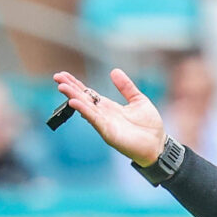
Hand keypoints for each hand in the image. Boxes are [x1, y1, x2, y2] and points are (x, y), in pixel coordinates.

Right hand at [52, 68, 168, 167]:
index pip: (88, 93)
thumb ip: (126, 87)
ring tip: (62, 87)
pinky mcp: (109, 133)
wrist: (158, 145)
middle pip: (83, 99)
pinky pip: (94, 120)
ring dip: (74, 98)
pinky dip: (85, 111)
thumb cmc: (150, 126)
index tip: (63, 75)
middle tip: (57, 78)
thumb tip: (114, 71)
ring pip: (86, 108)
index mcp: (109, 107)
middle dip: (70, 89)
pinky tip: (75, 103)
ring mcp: (105, 124)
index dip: (76, 84)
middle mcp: (104, 115)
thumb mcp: (139, 100)